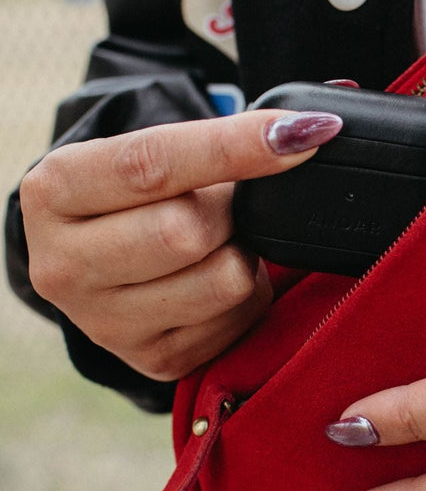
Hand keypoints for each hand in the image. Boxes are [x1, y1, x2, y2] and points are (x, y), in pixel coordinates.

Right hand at [20, 109, 341, 380]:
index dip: (234, 146)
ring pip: (225, 280)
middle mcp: (64, 264)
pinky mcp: (154, 359)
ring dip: (244, 253)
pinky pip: (239, 318)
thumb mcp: (152, 154)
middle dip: (229, 211)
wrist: (109, 262)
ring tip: (221, 243)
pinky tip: (217, 281)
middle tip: (227, 206)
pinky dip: (248, 294)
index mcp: (55, 192)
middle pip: (186, 232)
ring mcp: (105, 323)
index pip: (150, 163)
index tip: (300, 133)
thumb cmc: (143, 197)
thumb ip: (217, 141)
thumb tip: (304, 131)